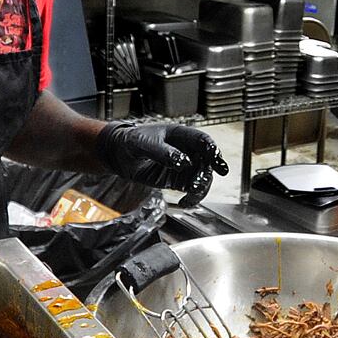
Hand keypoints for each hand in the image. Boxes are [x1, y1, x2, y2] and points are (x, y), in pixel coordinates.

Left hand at [97, 121, 228, 206]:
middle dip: (204, 175)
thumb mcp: (144, 144)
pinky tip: (185, 202)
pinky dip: (192, 198)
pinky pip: (192, 190)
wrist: (119, 155)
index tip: (218, 164)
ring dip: (200, 188)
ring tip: (190, 196)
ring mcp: (184, 166)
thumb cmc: (130, 142)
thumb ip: (163, 153)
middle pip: (206, 162)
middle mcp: (187, 150)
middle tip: (197, 185)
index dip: (213, 151)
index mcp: (181, 135)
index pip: (202, 141)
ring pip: (202, 178)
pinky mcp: (178, 180)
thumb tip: (183, 162)